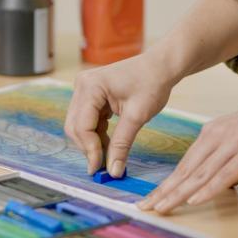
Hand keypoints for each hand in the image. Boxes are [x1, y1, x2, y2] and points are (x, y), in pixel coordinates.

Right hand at [64, 46, 178, 176]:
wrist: (161, 66)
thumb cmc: (152, 83)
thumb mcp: (137, 116)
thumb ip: (122, 144)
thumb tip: (114, 171)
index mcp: (91, 87)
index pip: (82, 126)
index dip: (90, 150)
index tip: (100, 169)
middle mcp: (82, 86)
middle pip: (75, 126)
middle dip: (88, 147)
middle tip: (103, 167)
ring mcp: (85, 90)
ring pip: (79, 125)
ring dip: (92, 142)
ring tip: (109, 156)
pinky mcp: (91, 95)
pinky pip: (87, 120)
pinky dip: (96, 134)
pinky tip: (109, 143)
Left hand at [138, 91, 237, 213]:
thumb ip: (224, 155)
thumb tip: (215, 178)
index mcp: (210, 133)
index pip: (184, 163)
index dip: (167, 183)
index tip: (152, 197)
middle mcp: (216, 138)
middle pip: (185, 170)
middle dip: (164, 191)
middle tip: (145, 206)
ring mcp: (231, 145)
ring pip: (199, 174)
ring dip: (179, 194)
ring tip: (161, 207)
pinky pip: (225, 175)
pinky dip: (208, 189)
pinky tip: (193, 199)